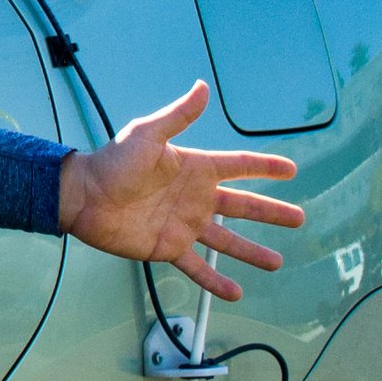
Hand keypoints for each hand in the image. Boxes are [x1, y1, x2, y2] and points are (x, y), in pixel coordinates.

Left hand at [61, 81, 303, 298]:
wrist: (81, 196)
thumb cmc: (111, 162)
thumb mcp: (146, 134)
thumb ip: (178, 116)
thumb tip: (201, 87)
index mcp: (194, 170)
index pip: (239, 166)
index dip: (264, 167)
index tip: (291, 169)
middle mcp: (194, 198)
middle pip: (243, 207)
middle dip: (271, 212)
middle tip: (299, 218)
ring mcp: (184, 225)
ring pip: (227, 242)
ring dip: (252, 252)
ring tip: (277, 262)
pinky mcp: (168, 247)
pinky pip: (197, 268)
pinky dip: (216, 282)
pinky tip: (236, 293)